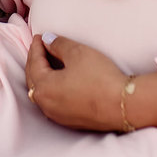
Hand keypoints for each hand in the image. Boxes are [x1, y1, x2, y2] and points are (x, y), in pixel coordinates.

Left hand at [25, 33, 156, 131]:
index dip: (36, 47)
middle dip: (35, 61)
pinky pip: (53, 101)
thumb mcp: (77, 53)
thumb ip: (58, 44)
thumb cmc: (99, 77)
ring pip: (42, 92)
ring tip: (48, 62)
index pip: (34, 62)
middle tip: (40, 47)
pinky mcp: (69, 120)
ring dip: (42, 75)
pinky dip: (52, 88)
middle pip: (34, 78)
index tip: (39, 36)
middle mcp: (46, 104)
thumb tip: (47, 40)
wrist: (122, 105)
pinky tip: (59, 81)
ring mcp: (57, 115)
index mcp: (43, 87)